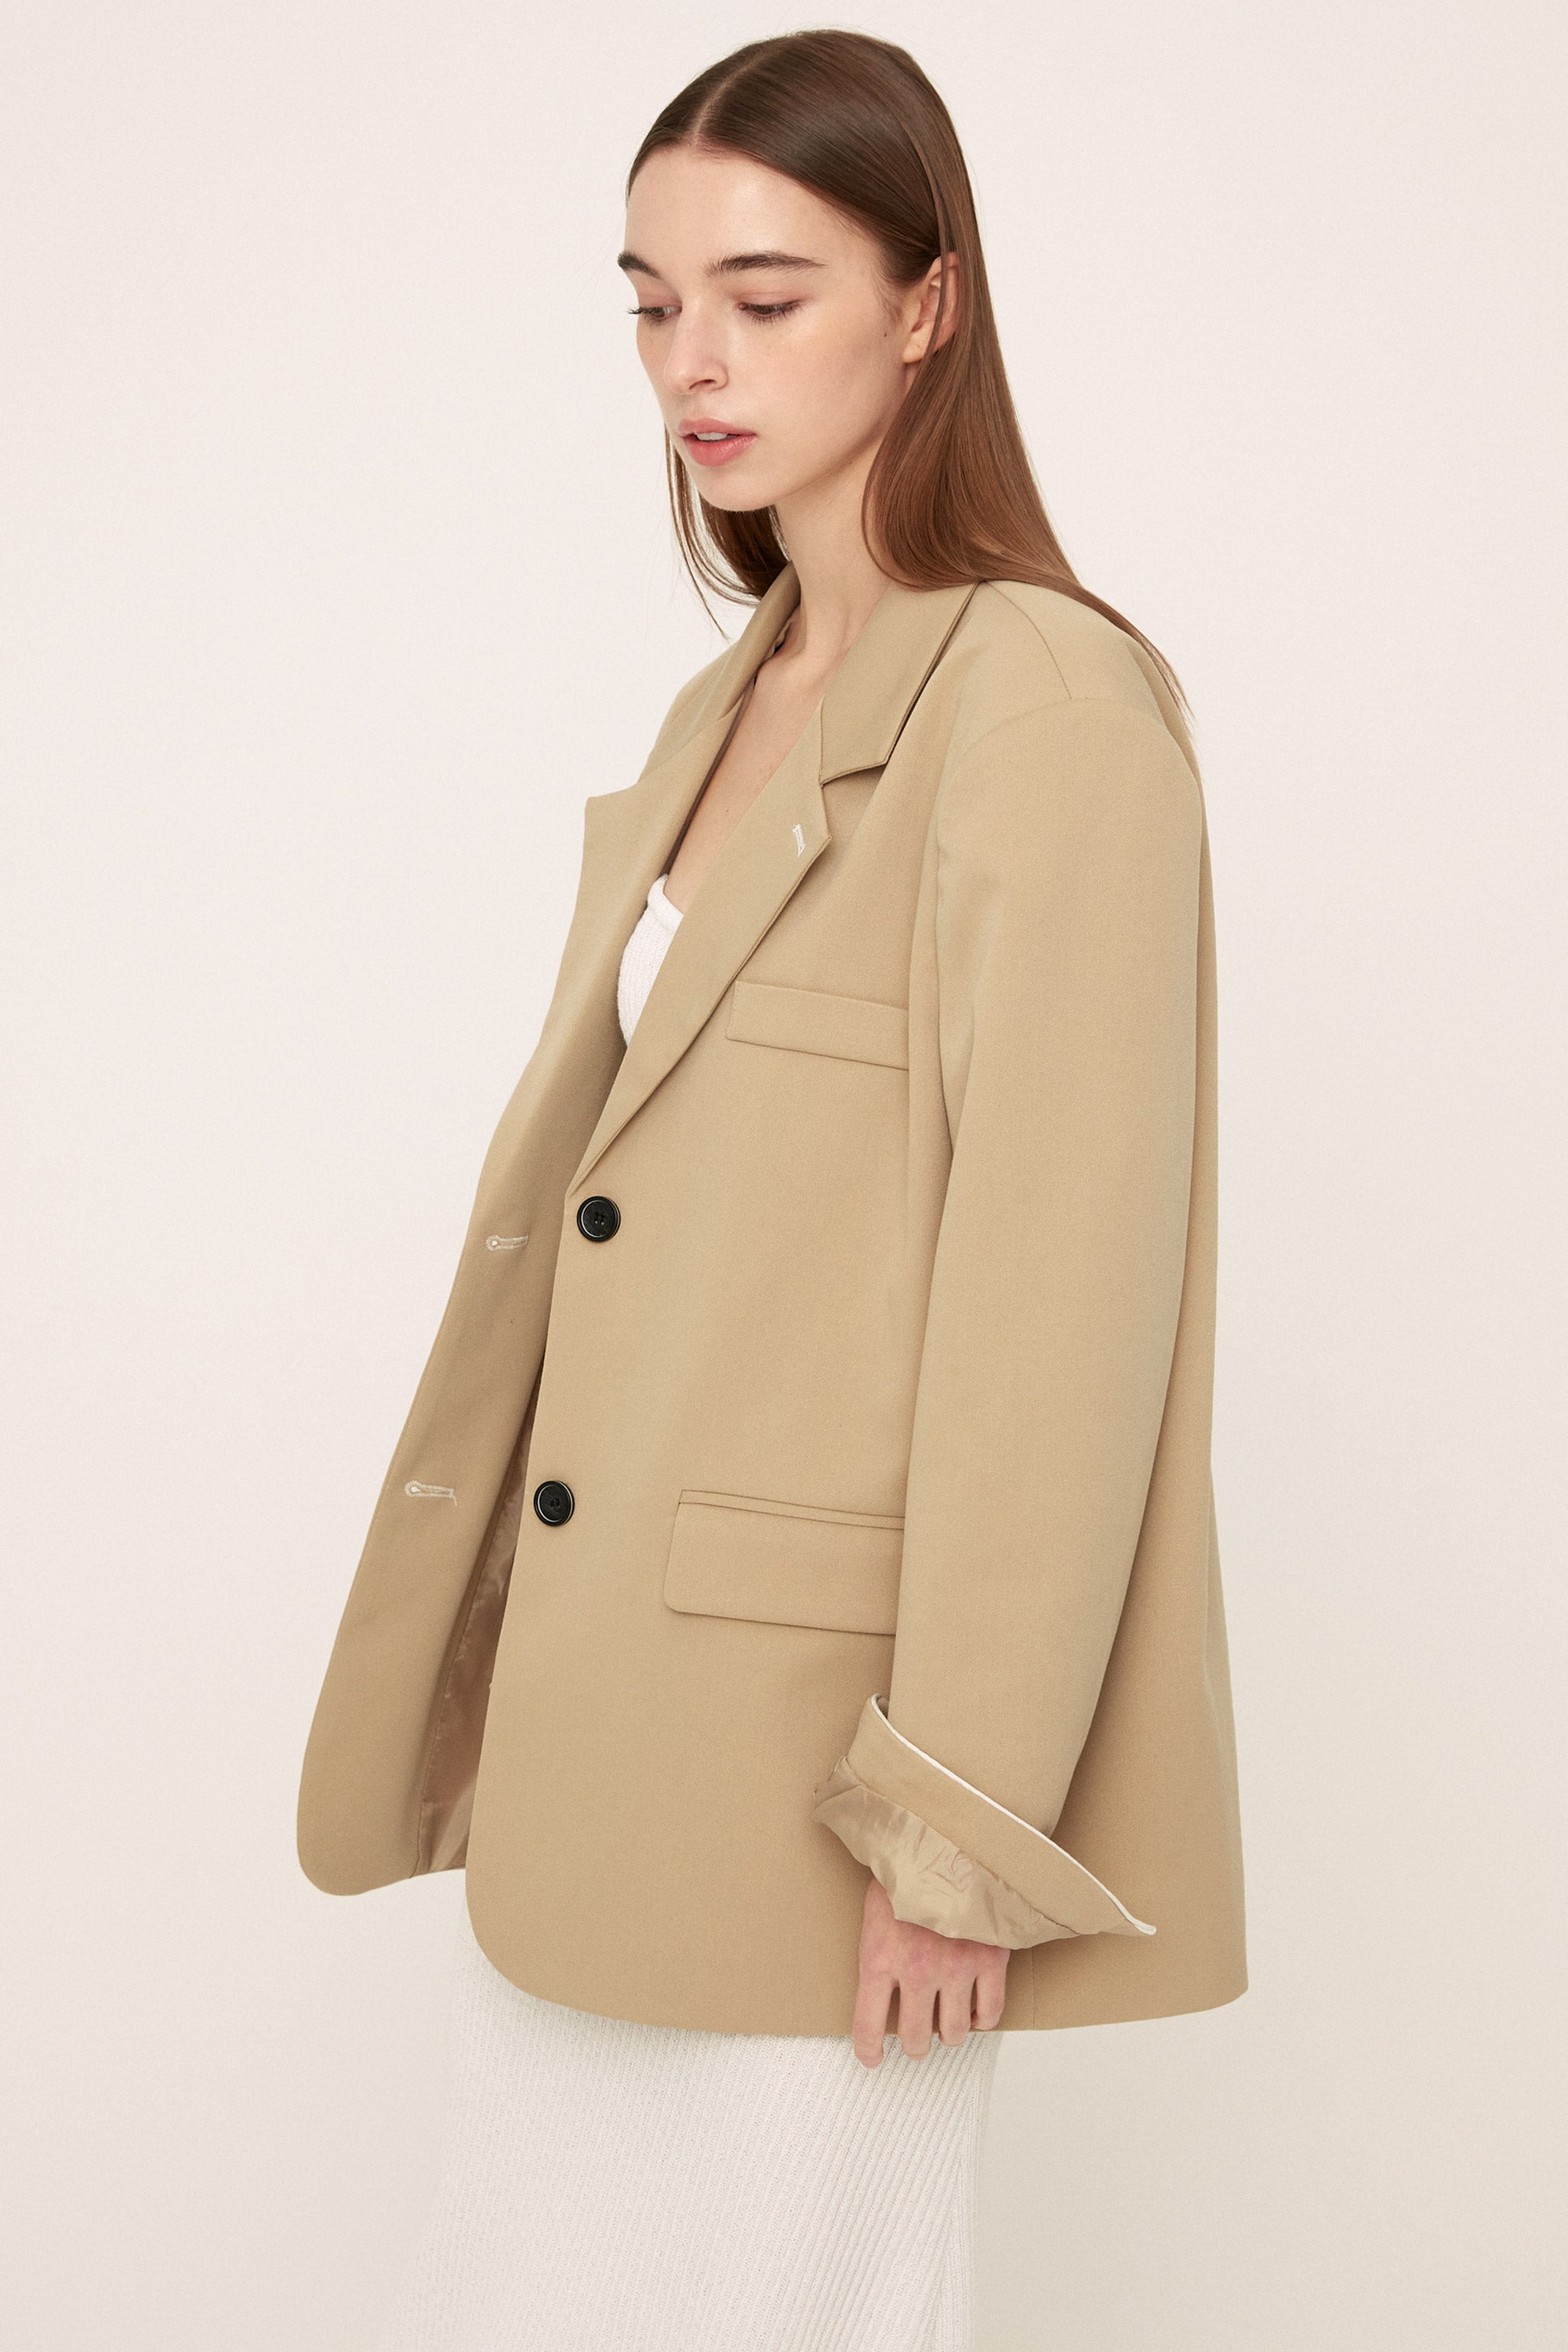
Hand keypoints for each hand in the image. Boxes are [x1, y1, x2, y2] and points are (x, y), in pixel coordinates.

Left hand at [851, 1873, 1009, 2067]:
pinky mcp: (990, 1961)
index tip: (872, 2058)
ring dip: (949, 2035)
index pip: (867, 2026)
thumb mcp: (876, 1909)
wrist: (950, 1839)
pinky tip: (976, 2011)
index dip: (869, 2050)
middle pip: (915, 2038)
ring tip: (946, 2026)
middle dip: (914, 2045)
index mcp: (879, 1959)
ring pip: (955, 2032)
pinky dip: (984, 2019)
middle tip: (916, 2040)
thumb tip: (880, 1983)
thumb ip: (878, 1950)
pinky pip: (991, 2011)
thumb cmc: (908, 1870)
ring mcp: (956, 1969)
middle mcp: (917, 1972)